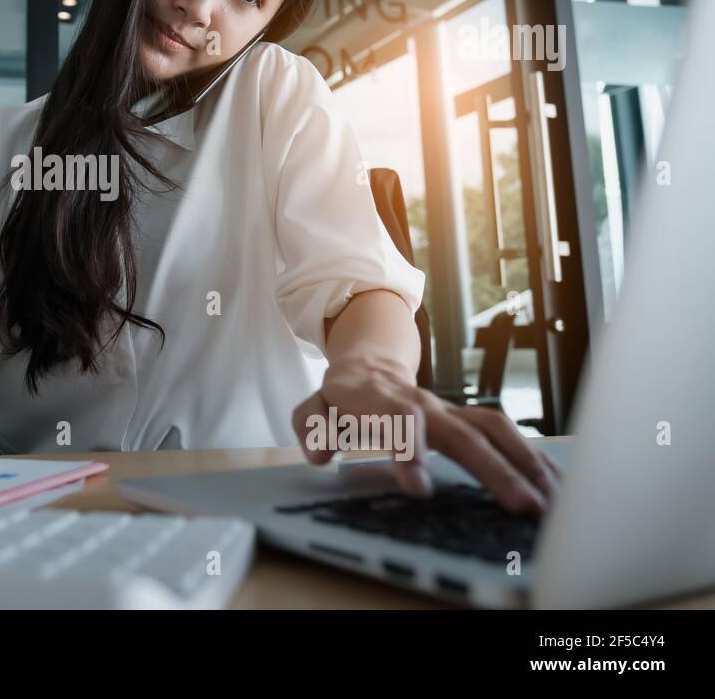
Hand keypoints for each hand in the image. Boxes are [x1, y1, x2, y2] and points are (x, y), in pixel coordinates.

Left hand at [291, 354, 560, 514]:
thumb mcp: (314, 407)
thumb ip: (311, 426)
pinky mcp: (467, 419)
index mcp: (383, 402)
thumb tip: (321, 453)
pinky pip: (507, 435)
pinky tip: (556, 486)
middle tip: (520, 506)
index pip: (401, 420)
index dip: (410, 449)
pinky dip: (533, 459)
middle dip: (494, 469)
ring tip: (551, 503)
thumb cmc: (342, 395)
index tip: (419, 487)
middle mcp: (425, 405)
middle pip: (464, 433)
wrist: (368, 362)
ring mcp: (450, 410)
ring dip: (525, 465)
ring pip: (494, 430)